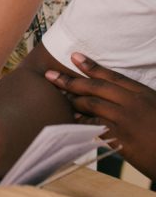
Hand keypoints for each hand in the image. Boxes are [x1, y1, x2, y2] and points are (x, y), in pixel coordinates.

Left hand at [46, 53, 155, 179]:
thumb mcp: (155, 107)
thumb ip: (134, 99)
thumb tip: (113, 96)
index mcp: (144, 94)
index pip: (113, 76)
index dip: (91, 66)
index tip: (74, 56)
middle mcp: (134, 104)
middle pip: (96, 87)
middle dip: (71, 81)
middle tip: (50, 76)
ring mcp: (127, 121)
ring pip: (92, 105)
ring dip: (73, 101)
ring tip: (59, 97)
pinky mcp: (122, 139)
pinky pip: (94, 127)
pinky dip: (81, 122)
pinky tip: (71, 120)